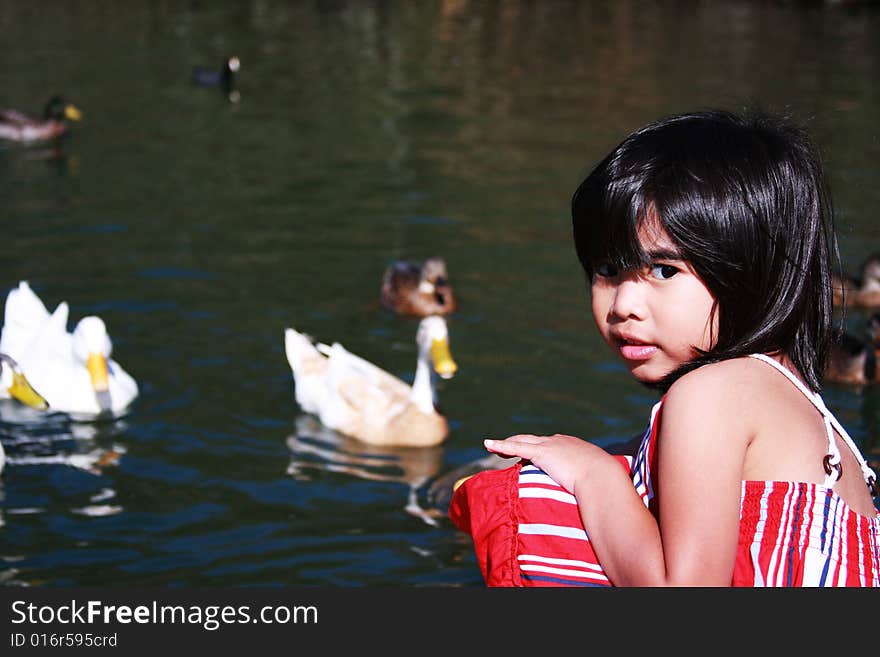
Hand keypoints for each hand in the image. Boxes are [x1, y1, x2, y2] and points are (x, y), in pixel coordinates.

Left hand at [484, 433, 605, 493]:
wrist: (603, 477)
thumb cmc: (604, 483)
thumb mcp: (597, 480)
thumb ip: (590, 484)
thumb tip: (594, 498)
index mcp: (572, 446)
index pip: (550, 445)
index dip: (538, 449)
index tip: (532, 455)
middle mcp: (559, 441)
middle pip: (532, 440)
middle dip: (519, 443)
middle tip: (506, 448)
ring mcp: (550, 445)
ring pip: (521, 441)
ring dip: (506, 444)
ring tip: (491, 447)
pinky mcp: (542, 453)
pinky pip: (516, 447)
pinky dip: (501, 445)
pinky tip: (488, 445)